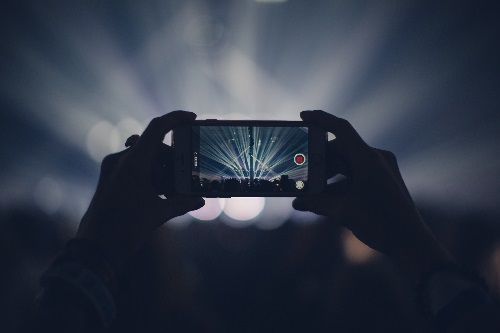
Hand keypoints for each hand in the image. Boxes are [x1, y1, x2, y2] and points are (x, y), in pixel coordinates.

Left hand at [77, 111, 204, 269]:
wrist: (95, 248)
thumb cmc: (127, 230)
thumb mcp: (159, 214)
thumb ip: (181, 203)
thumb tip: (200, 199)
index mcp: (134, 163)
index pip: (157, 128)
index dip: (176, 118)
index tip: (192, 118)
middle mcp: (121, 160)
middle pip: (153, 146)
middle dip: (171, 157)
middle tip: (185, 172)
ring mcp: (112, 168)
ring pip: (143, 157)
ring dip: (160, 168)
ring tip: (171, 188)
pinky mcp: (108, 177)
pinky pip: (132, 167)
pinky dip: (147, 174)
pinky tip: (157, 192)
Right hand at [293, 110, 451, 278]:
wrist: (411, 243)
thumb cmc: (380, 225)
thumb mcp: (343, 212)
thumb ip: (317, 204)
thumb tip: (297, 202)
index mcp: (368, 160)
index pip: (341, 129)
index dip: (321, 119)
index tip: (303, 116)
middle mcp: (377, 158)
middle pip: (342, 149)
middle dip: (321, 159)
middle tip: (302, 169)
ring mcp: (382, 167)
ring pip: (349, 162)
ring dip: (330, 172)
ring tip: (313, 188)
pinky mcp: (384, 178)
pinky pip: (358, 172)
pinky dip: (342, 180)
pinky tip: (328, 196)